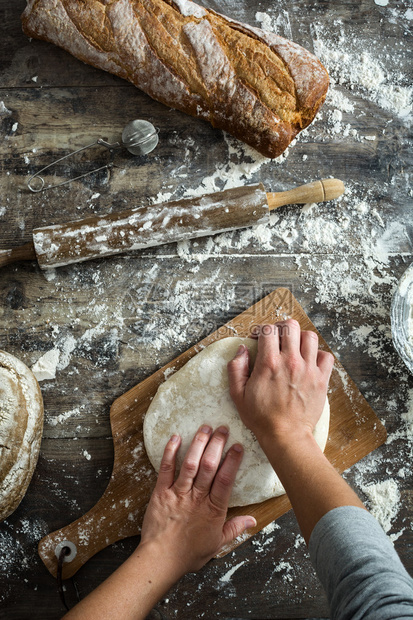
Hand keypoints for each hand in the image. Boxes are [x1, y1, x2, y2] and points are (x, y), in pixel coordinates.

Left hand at [139, 425, 255, 578]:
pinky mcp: (161, 492)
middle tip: (223, 429)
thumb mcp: (217, 544)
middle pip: (209, 466)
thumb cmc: (189, 554)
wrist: (160, 560)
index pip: (225, 480)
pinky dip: (170, 452)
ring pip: (190, 464)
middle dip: (217, 444)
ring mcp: (178, 493)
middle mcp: (197, 498)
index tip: (238, 446)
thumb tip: (253, 520)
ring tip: (205, 427)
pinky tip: (176, 438)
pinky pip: (166, 469)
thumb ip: (235, 528)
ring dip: (198, 443)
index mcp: (213, 509)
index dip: (232, 461)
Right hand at [227, 320, 333, 445]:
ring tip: (294, 348)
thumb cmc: (261, 417)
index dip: (261, 330)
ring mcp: (309, 369)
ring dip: (300, 338)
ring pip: (310, 337)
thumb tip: (243, 349)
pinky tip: (309, 362)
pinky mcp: (322, 379)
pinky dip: (318, 355)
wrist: (286, 436)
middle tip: (277, 338)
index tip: (259, 338)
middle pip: (291, 326)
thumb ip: (236, 368)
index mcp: (269, 363)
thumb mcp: (237, 394)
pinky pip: (326, 356)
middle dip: (281, 328)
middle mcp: (291, 362)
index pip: (268, 330)